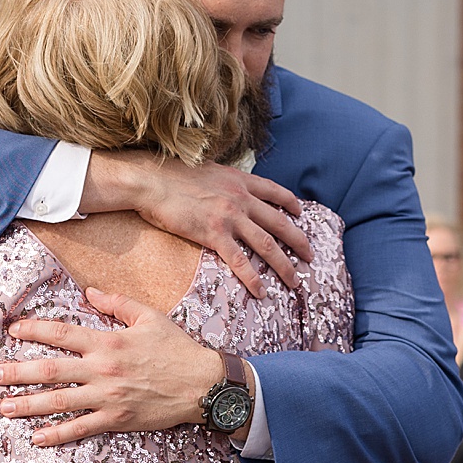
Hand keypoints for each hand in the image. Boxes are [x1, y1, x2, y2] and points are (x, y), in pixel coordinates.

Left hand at [0, 290, 225, 444]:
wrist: (202, 384)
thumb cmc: (178, 349)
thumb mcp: (150, 317)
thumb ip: (118, 303)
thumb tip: (89, 293)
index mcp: (108, 342)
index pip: (62, 334)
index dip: (34, 331)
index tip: (13, 331)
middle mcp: (102, 369)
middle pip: (50, 370)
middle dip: (18, 372)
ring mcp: (107, 397)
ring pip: (58, 402)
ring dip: (28, 405)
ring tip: (4, 407)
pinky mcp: (116, 419)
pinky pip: (80, 428)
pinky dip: (57, 434)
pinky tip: (37, 438)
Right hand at [84, 152, 309, 297]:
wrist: (150, 180)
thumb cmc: (171, 174)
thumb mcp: (207, 170)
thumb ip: (224, 181)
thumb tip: (226, 188)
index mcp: (240, 181)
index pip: (276, 191)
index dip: (291, 204)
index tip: (300, 213)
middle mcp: (241, 198)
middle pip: (280, 222)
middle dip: (299, 242)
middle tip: (311, 256)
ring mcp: (230, 217)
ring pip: (267, 244)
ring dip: (284, 265)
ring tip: (295, 280)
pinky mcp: (213, 234)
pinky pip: (240, 261)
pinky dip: (254, 278)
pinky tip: (262, 291)